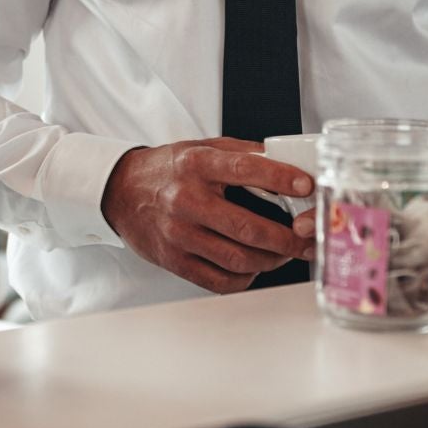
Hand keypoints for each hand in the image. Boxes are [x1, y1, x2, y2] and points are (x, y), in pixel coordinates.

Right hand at [100, 140, 318, 294]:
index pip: (245, 169)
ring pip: (237, 259)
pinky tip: (253, 267)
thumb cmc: (167, 170)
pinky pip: (219, 280)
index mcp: (196, 165)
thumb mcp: (200, 148)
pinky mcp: (174, 260)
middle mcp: (186, 199)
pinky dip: (245, 278)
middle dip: (287, 239)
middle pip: (247, 227)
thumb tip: (287, 162)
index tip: (307, 185)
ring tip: (283, 255)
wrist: (120, 191)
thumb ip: (241, 153)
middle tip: (307, 241)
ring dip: (270, 261)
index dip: (280, 178)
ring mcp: (178, 233)